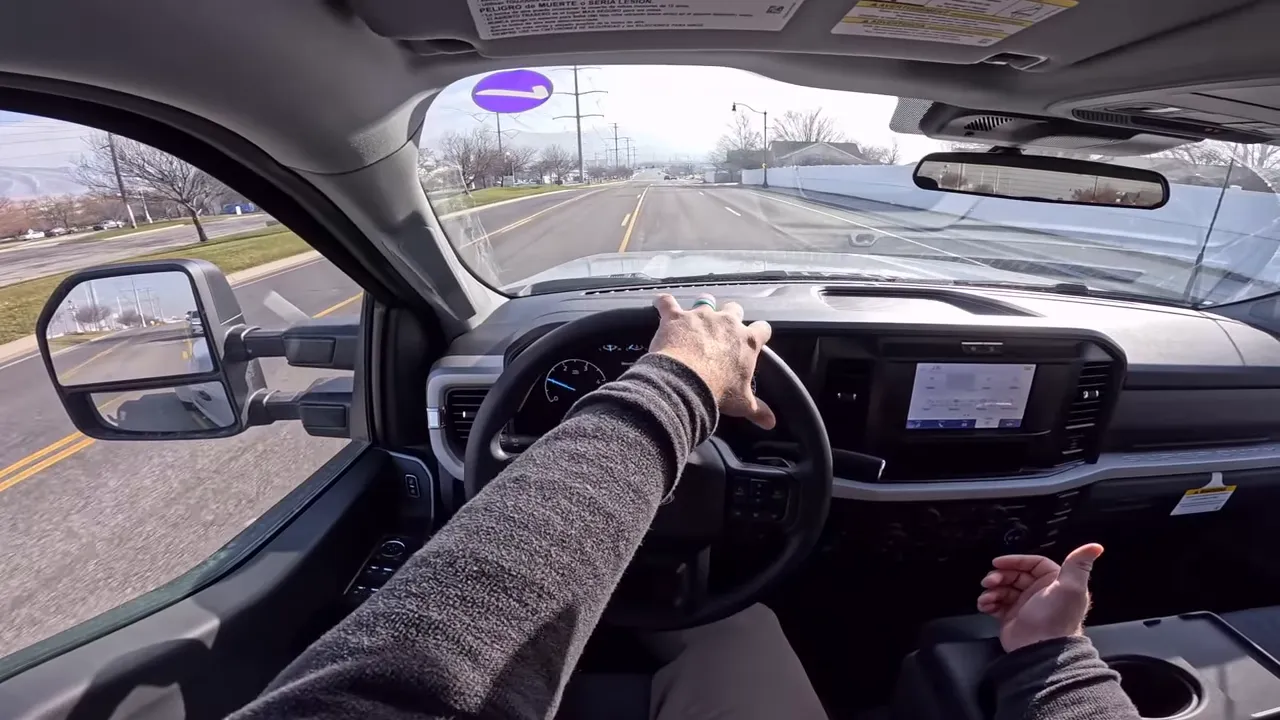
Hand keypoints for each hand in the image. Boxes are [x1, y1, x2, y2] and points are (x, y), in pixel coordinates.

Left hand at [650, 293, 775, 429]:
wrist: (686, 383)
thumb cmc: (718, 392)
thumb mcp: (742, 403)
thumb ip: (758, 410)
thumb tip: (771, 422)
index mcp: (747, 341)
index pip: (764, 328)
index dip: (760, 332)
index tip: (756, 337)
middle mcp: (727, 322)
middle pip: (735, 308)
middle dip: (730, 315)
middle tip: (723, 329)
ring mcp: (701, 316)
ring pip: (705, 301)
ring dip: (701, 307)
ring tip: (695, 316)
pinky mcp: (676, 317)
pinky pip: (667, 302)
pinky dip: (663, 303)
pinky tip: (660, 303)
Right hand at [978, 543, 1104, 651]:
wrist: (1039, 650)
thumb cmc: (1054, 619)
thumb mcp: (1070, 588)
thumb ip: (1079, 565)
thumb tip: (1096, 547)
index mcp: (1055, 583)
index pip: (1033, 564)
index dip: (1015, 561)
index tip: (998, 562)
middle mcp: (1040, 593)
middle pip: (1015, 575)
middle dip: (999, 576)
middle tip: (990, 581)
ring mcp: (1025, 605)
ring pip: (1003, 588)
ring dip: (992, 590)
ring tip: (988, 596)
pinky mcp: (1012, 617)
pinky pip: (996, 604)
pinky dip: (988, 602)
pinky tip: (985, 605)